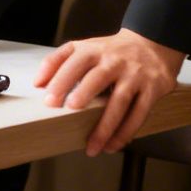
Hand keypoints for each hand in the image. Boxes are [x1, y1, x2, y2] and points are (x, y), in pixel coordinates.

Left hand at [36, 28, 185, 156]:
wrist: (153, 44)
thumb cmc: (112, 52)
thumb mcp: (84, 47)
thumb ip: (58, 61)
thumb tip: (37, 83)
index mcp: (94, 50)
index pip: (75, 62)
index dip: (61, 80)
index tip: (50, 101)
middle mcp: (115, 61)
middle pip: (98, 77)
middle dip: (83, 94)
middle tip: (70, 112)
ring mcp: (134, 75)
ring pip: (120, 101)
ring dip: (105, 126)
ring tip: (92, 147)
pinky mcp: (152, 89)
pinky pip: (139, 114)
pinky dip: (126, 132)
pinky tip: (113, 145)